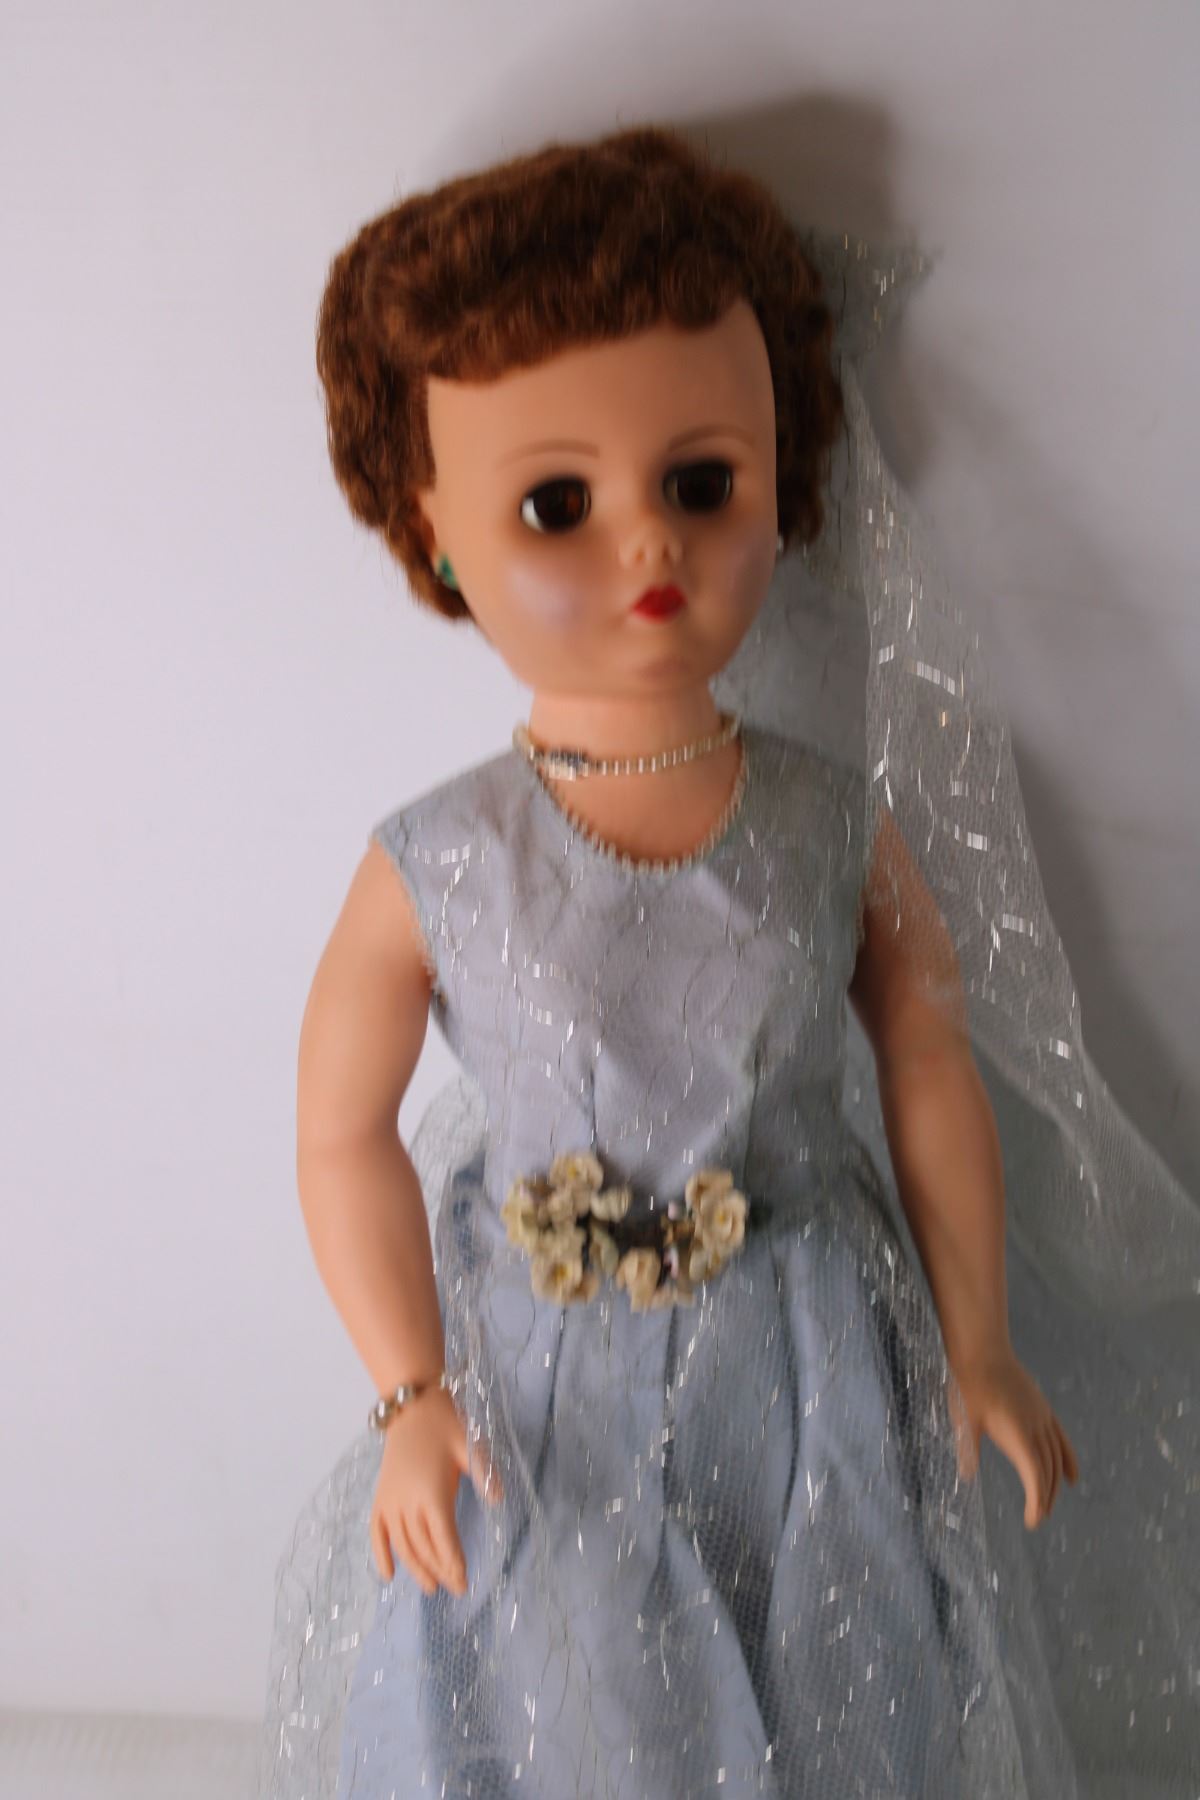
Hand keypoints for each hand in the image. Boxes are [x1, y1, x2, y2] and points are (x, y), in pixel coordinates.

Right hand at [370, 1386, 503, 1594]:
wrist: (411, 1405)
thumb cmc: (446, 1424)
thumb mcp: (471, 1445)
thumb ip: (484, 1473)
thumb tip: (498, 1499)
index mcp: (432, 1493)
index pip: (443, 1540)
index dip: (454, 1564)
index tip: (464, 1583)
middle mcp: (407, 1502)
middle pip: (424, 1548)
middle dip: (440, 1571)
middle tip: (455, 1588)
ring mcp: (390, 1501)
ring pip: (402, 1545)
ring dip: (416, 1569)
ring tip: (431, 1587)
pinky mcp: (379, 1497)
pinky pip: (376, 1533)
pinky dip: (380, 1555)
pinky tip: (388, 1575)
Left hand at [946, 1344, 1078, 1528]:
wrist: (982, 1350)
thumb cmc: (969, 1384)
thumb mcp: (964, 1419)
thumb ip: (968, 1449)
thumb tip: (967, 1476)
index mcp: (1019, 1434)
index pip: (1035, 1476)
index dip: (1037, 1501)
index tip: (1032, 1521)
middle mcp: (1037, 1428)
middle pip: (1048, 1470)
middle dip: (1045, 1497)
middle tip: (1036, 1518)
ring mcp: (1043, 1417)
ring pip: (1056, 1457)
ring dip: (1054, 1483)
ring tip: (1047, 1504)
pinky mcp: (1042, 1409)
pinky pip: (1061, 1439)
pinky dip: (1068, 1460)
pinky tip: (1072, 1476)